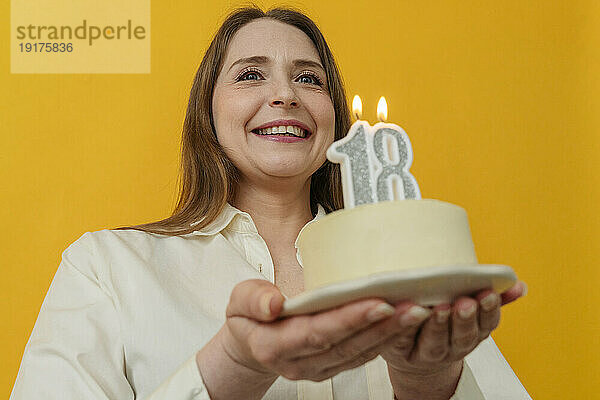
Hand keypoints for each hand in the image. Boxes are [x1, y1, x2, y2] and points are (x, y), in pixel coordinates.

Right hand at [217, 279, 438, 381]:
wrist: (251, 344)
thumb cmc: (248, 319)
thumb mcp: (237, 302)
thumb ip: (252, 299)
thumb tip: (273, 303)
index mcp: (275, 345)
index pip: (317, 332)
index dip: (349, 320)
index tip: (377, 303)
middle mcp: (300, 362)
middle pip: (346, 345)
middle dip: (381, 326)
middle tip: (412, 306)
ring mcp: (319, 368)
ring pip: (359, 353)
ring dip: (391, 334)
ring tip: (417, 312)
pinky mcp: (333, 366)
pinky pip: (362, 356)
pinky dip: (386, 340)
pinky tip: (405, 323)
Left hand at [380, 280, 527, 394]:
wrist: (412, 358)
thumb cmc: (442, 329)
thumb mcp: (471, 317)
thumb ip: (493, 300)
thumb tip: (519, 285)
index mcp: (469, 336)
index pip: (484, 325)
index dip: (487, 312)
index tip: (487, 294)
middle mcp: (450, 347)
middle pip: (461, 336)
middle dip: (464, 319)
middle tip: (464, 302)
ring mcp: (425, 352)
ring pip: (434, 341)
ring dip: (438, 325)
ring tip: (439, 308)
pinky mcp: (398, 349)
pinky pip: (402, 338)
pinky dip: (405, 326)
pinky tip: (408, 311)